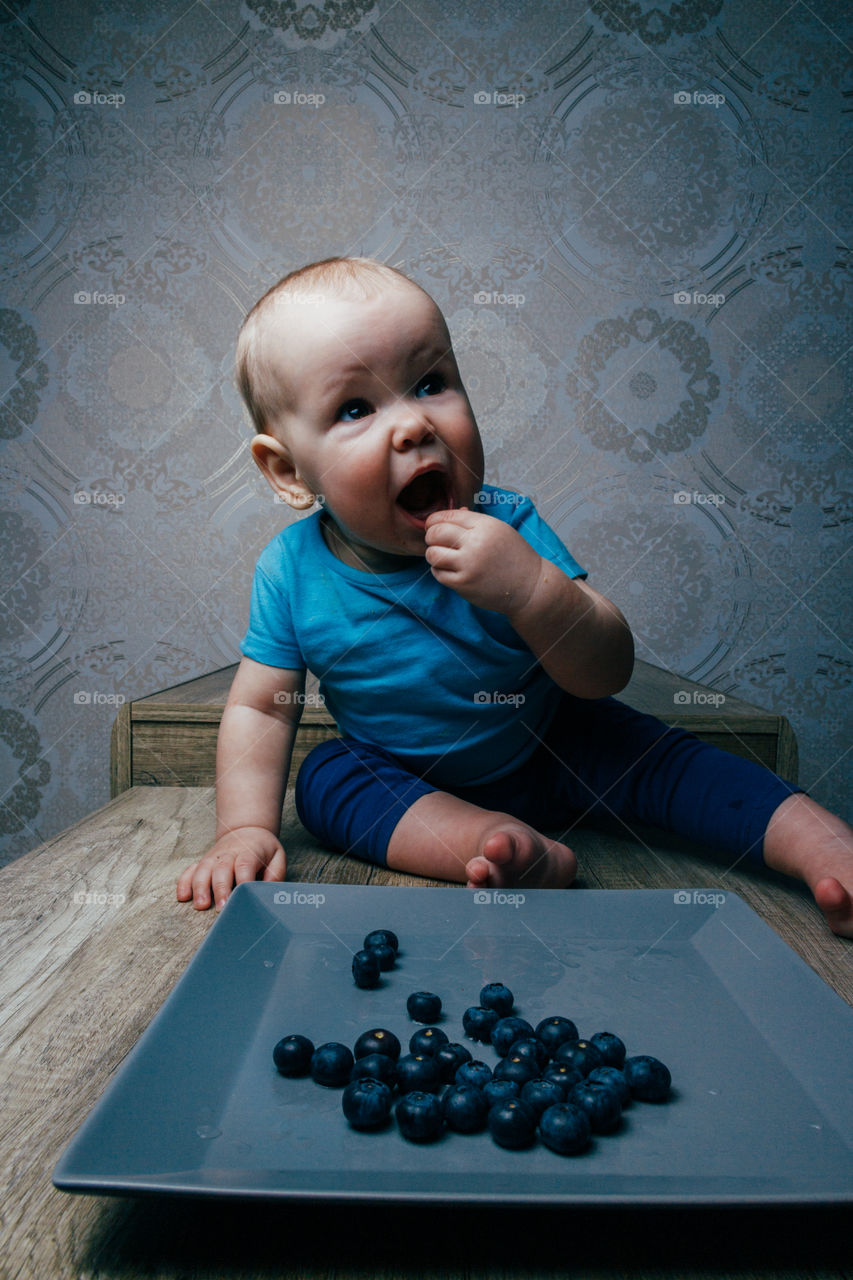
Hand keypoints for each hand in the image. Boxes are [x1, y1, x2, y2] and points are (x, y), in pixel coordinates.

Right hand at [176, 826, 285, 911]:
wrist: (245, 830)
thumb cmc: (262, 849)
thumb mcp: (277, 856)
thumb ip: (275, 874)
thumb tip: (268, 892)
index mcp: (249, 852)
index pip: (244, 865)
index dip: (243, 881)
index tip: (243, 898)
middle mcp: (228, 854)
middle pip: (221, 869)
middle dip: (220, 889)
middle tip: (221, 908)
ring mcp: (213, 857)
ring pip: (203, 870)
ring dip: (200, 887)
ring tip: (201, 905)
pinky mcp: (203, 862)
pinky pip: (190, 870)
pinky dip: (184, 882)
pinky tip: (183, 897)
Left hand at [423, 507, 541, 613]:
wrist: (529, 586)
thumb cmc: (514, 557)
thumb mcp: (500, 530)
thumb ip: (475, 521)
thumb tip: (452, 513)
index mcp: (485, 525)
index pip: (448, 516)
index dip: (435, 521)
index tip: (433, 526)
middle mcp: (476, 543)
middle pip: (436, 533)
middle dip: (431, 536)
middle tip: (435, 541)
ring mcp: (469, 564)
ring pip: (433, 554)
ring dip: (433, 554)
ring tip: (442, 556)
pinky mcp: (464, 583)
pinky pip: (438, 574)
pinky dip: (439, 571)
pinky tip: (449, 570)